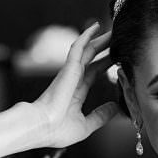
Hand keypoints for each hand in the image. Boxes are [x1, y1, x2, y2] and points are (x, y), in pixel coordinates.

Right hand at [31, 23, 118, 147]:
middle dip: (104, 48)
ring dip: (99, 39)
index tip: (117, 58)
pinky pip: (78, 48)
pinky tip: (96, 27)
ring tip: (112, 29)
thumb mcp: (85, 125)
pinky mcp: (68, 68)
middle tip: (118, 37)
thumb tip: (115, 108)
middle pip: (91, 58)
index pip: (93, 73)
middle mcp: (72, 80)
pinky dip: (86, 36)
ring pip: (87, 50)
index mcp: (75, 93)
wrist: (40, 128)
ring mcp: (70, 73)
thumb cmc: (56, 130)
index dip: (104, 64)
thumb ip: (100, 116)